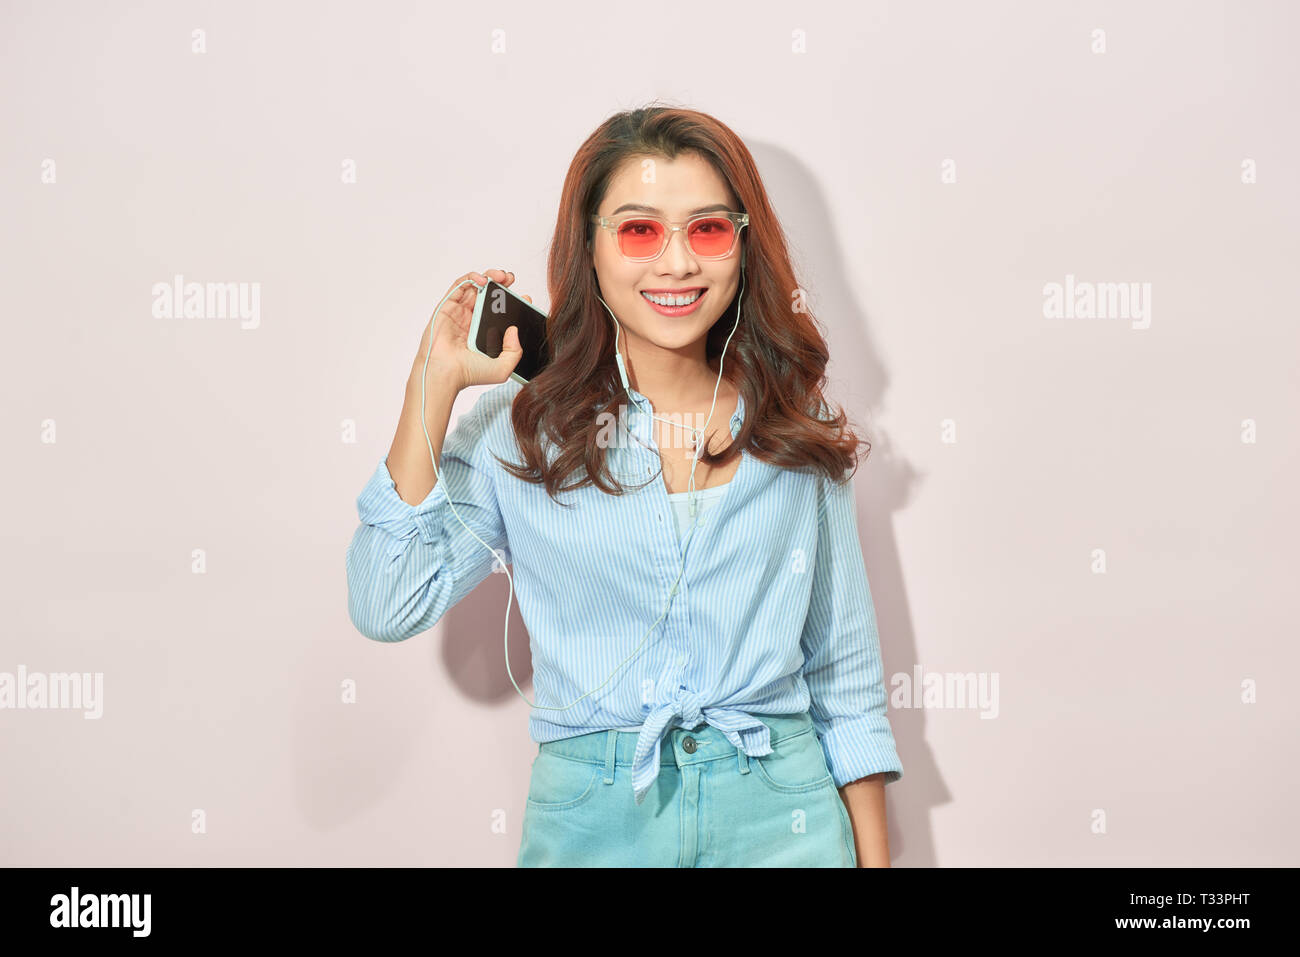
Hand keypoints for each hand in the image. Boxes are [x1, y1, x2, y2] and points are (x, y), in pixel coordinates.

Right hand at [413, 268, 532, 391]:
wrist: (446, 374)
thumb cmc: (470, 374)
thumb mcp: (503, 368)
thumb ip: (515, 351)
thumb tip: (515, 329)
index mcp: (485, 332)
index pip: (500, 310)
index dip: (512, 300)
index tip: (524, 297)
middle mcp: (472, 320)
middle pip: (488, 293)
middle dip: (501, 283)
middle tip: (511, 279)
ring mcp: (460, 312)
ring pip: (475, 286)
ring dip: (489, 276)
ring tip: (501, 276)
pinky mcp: (448, 306)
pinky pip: (459, 285)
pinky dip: (472, 278)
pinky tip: (484, 281)